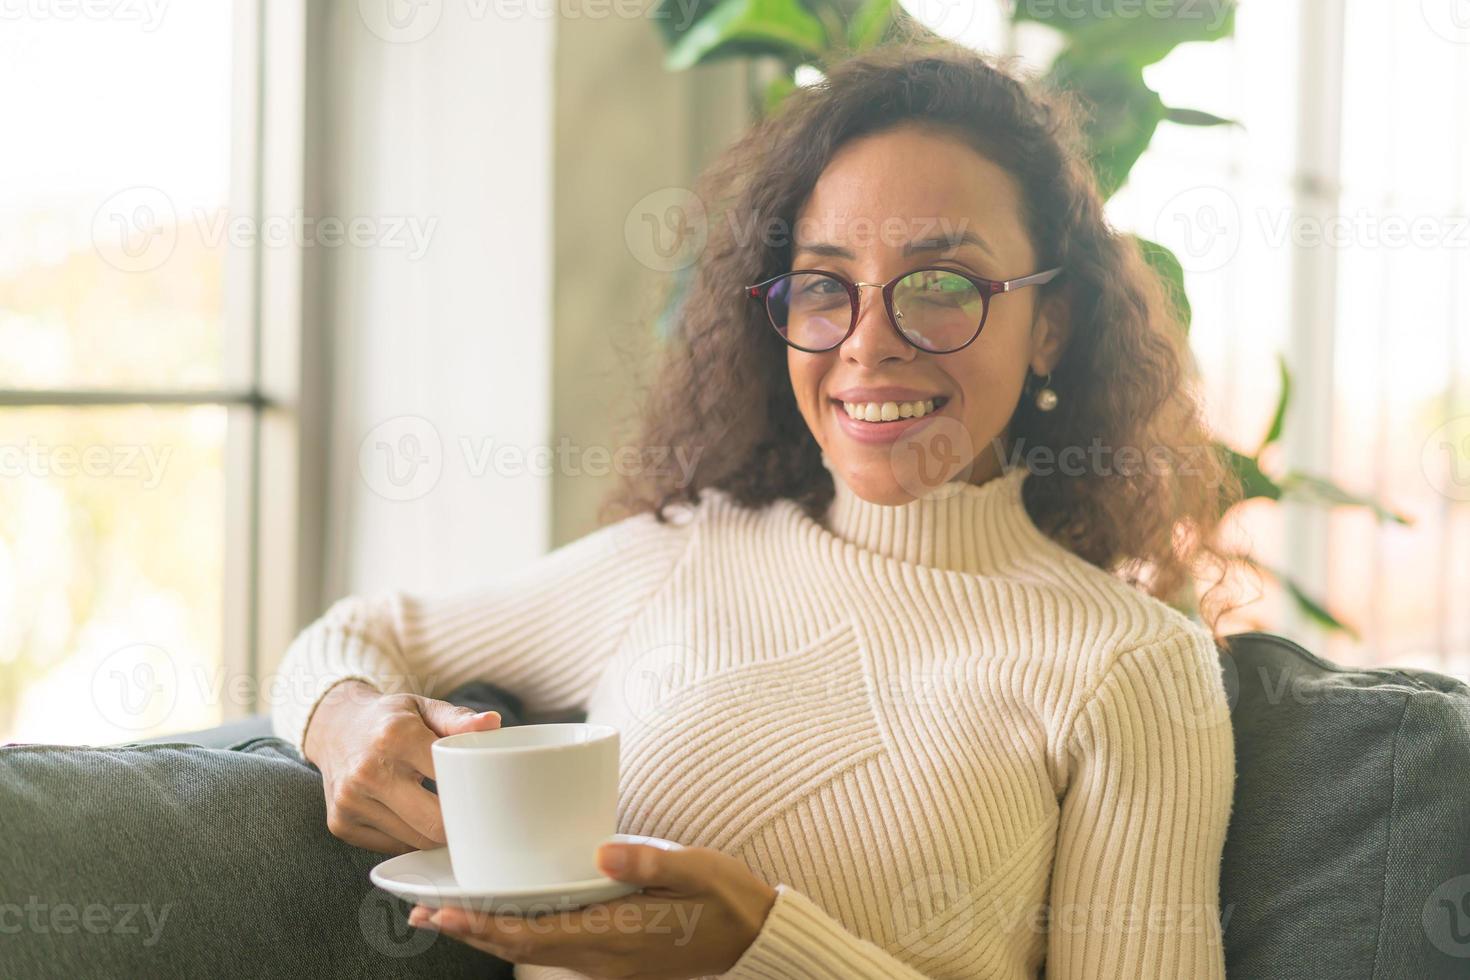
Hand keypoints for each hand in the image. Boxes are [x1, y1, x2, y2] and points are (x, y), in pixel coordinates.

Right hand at [304, 680, 501, 853]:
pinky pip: (392, 846)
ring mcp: (351, 802)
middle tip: (472, 817)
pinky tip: (411, 816)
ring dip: (434, 834)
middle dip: (458, 825)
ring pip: (414, 841)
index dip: (471, 792)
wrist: (334, 727)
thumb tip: (493, 724)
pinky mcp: (341, 824)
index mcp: (395, 737)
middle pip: (433, 824)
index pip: (448, 779)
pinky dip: (409, 837)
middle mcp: (368, 772)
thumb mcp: (424, 707)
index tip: (488, 799)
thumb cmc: (390, 718)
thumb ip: (459, 719)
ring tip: (442, 812)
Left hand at [408, 841, 778, 979]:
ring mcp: (605, 960)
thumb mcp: (695, 869)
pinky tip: (505, 914)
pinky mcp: (611, 954)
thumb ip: (647, 861)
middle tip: (421, 912)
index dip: (484, 924)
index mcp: (616, 933)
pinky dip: (518, 932)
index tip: (444, 911)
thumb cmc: (725, 897)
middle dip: (470, 930)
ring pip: (532, 950)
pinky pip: (552, 946)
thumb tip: (600, 851)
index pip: (534, 933)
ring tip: (447, 914)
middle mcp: (602, 955)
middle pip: (520, 947)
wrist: (753, 937)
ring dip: (488, 933)